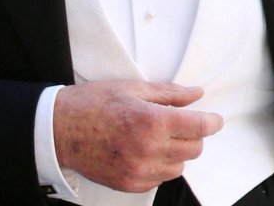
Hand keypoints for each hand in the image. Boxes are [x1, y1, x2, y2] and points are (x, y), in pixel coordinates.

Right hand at [53, 81, 223, 192]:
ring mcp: (141, 170)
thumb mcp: (131, 88)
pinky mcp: (132, 184)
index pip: (199, 126)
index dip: (211, 121)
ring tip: (153, 137)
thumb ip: (169, 94)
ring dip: (175, 151)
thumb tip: (196, 94)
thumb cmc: (92, 104)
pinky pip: (160, 178)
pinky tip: (141, 150)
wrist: (60, 129)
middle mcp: (150, 149)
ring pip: (179, 166)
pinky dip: (158, 165)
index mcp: (152, 121)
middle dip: (192, 135)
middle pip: (195, 148)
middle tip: (177, 123)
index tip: (214, 119)